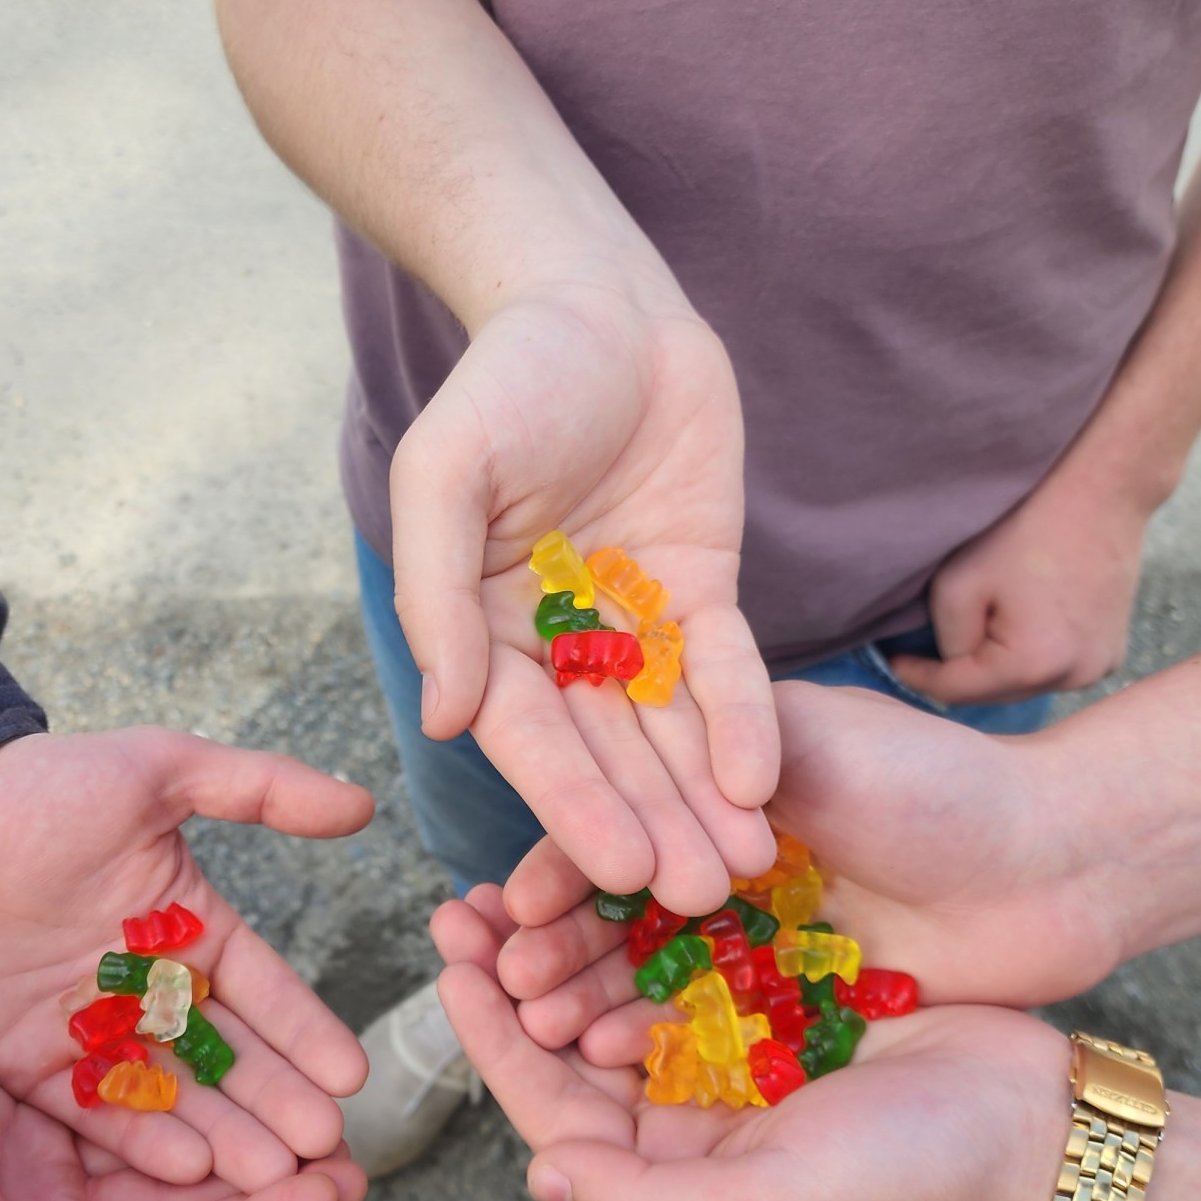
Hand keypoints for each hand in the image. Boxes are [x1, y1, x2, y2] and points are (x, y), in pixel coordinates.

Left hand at [0, 729, 373, 1192]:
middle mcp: (148, 989)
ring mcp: (92, 1033)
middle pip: (229, 1056)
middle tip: (329, 1149)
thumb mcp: (154, 769)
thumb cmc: (34, 787)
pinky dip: (145, 1141)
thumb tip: (364, 805)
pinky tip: (194, 1172)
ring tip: (278, 1175)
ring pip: (175, 1093)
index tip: (352, 1078)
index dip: (307, 1033)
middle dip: (280, 1102)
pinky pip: (99, 1112)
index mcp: (186, 925)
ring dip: (228, 1134)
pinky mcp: (31, 1067)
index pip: (264, 990)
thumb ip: (261, 787)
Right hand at [390, 282, 780, 914]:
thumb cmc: (505, 382)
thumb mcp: (446, 474)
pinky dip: (744, 724)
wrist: (599, 302)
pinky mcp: (701, 596)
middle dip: (651, 825)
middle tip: (693, 897)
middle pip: (608, 755)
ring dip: (702, 802)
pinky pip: (724, 671)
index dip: (573, 806)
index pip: (529, 740)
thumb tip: (449, 719)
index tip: (613, 870)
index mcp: (483, 635)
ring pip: (671, 732)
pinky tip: (762, 782)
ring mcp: (633, 626)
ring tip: (740, 870)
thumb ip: (438, 594)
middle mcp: (556, 647)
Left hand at [431, 890, 1070, 1200]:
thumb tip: (541, 1172)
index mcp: (678, 1178)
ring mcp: (737, 1051)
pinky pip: (692, 946)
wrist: (1039, 1132)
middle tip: (463, 902)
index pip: (552, 1109)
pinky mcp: (784, 991)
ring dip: (570, 934)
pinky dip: (647, 909)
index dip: (491, 1040)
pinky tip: (616, 858)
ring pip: (622, 984)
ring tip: (519, 875)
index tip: (449, 966)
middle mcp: (693, 1117)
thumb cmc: (909, 1187)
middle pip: (573, 1039)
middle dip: (513, 973)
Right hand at [493, 680, 1121, 1031]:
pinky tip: (609, 1058)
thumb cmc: (937, 786)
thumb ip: (711, 753)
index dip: (552, 871)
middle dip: (549, 947)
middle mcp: (722, 865)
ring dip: (585, 999)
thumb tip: (600, 784)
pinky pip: (705, 1023)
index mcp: (715, 791)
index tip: (503, 908)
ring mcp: (755, 937)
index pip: (606, 833)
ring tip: (539, 1027)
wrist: (1059, 863)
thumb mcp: (812, 740)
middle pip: (610, 911)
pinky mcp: (792, 998)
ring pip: (645, 974)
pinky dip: (653, 1038)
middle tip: (497, 982)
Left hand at [889, 470, 1149, 704]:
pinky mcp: (1112, 652)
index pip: (958, 691)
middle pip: (994, 695)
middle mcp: (1074, 677)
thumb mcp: (958, 584)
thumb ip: (946, 640)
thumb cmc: (1024, 528)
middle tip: (925, 651)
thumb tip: (951, 663)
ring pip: (1024, 685)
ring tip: (976, 634)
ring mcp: (1099, 668)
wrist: (1099, 489)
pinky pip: (1054, 670)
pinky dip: (1030, 658)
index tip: (892, 662)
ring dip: (997, 669)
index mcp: (1034, 663)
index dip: (918, 676)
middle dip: (961, 675)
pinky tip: (1018, 627)